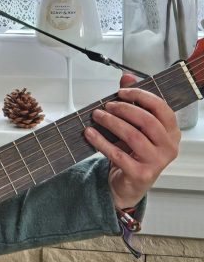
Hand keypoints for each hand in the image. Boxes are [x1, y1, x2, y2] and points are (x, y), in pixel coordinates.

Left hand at [85, 73, 180, 210]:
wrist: (128, 184)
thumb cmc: (134, 152)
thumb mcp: (135, 126)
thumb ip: (133, 101)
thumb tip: (127, 77)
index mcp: (171, 132)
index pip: (161, 108)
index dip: (141, 96)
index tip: (121, 92)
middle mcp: (168, 147)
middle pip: (147, 121)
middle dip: (124, 109)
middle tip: (107, 105)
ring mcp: (157, 162)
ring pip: (133, 137)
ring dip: (112, 123)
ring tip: (97, 116)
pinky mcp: (141, 174)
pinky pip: (118, 154)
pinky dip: (101, 142)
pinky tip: (89, 133)